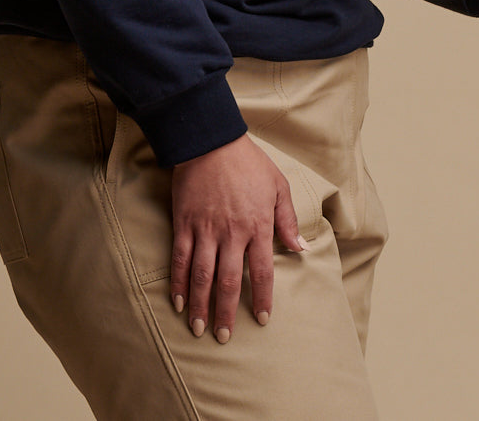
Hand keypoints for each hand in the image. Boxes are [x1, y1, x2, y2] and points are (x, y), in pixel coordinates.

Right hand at [170, 134, 306, 342]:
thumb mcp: (278, 185)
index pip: (262, 271)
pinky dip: (177, 283)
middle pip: (229, 281)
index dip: (262, 298)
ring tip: (199, 328)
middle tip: (224, 337)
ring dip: (200, 305)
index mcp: (258, 225)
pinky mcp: (184, 223)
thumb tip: (300, 248)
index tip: (262, 319)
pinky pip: (179, 259)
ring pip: (202, 276)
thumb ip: (287, 219)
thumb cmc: (248, 162)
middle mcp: (231, 232)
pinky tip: (177, 302)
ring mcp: (205, 229)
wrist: (210, 141)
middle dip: (227, 312)